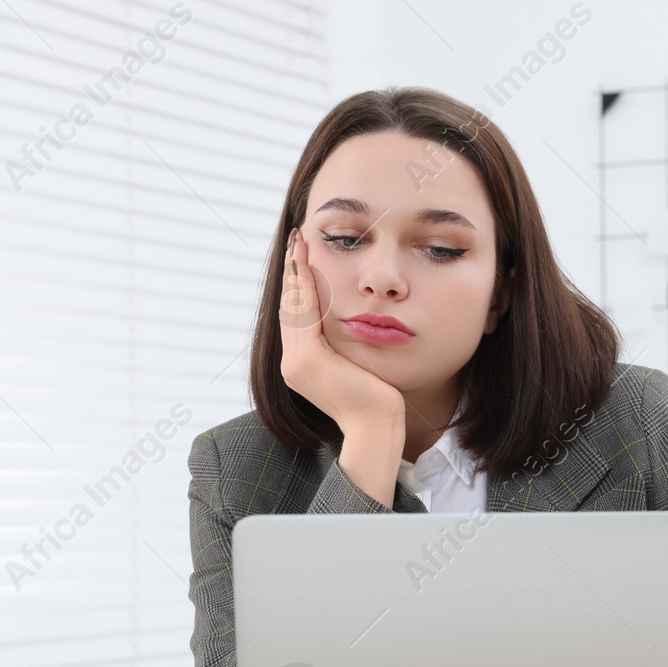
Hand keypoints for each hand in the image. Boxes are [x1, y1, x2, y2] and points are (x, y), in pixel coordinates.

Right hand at [278, 227, 404, 434]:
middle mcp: (292, 365)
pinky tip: (307, 267)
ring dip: (296, 272)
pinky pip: (304, 317)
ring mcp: (297, 364)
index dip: (297, 284)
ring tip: (298, 244)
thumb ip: (344, 345)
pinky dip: (304, 290)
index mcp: (301, 365)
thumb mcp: (356, 363)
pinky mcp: (308, 361)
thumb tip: (352, 319)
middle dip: (293, 271)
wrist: (377, 427)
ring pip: (293, 307)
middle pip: (290, 307)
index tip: (301, 255)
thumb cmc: (376, 399)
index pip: (296, 316)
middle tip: (296, 239)